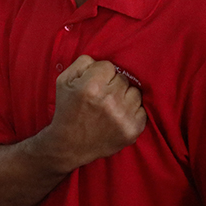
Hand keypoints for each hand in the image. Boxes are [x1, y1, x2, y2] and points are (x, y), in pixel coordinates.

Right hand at [46, 55, 146, 170]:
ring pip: (135, 93)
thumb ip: (81, 64)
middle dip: (112, 85)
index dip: (100, 74)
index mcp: (90, 87)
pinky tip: (117, 116)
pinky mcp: (132, 130)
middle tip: (101, 97)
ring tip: (110, 106)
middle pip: (123, 79)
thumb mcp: (63, 82)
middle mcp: (108, 101)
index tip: (93, 84)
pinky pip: (142, 110)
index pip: (108, 66)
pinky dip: (131, 112)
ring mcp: (122, 117)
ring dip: (124, 97)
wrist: (70, 144)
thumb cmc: (67, 110)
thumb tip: (100, 61)